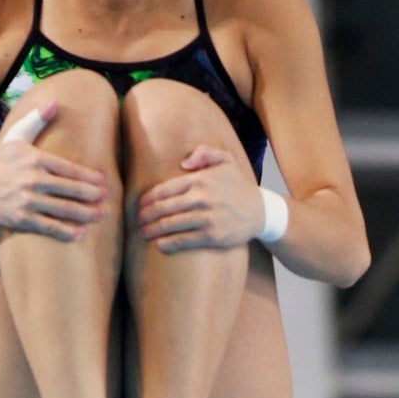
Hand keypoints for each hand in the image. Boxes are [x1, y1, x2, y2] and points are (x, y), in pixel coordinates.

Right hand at [0, 100, 107, 239]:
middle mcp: (31, 180)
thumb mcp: (16, 136)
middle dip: (90, 195)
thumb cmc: (3, 161)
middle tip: (105, 198)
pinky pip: (47, 226)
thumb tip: (55, 102)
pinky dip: (65, 231)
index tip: (102, 181)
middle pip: (68, 189)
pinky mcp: (21, 218)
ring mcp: (26, 201)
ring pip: (61, 209)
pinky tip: (80, 233)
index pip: (67, 168)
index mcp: (34, 159)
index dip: (87, 176)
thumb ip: (37, 120)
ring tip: (99, 215)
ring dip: (83, 214)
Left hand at [137, 145, 262, 251]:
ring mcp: (206, 218)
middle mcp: (201, 198)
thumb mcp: (226, 160)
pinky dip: (167, 243)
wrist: (261, 211)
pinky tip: (159, 244)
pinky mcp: (212, 235)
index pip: (163, 190)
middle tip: (137, 222)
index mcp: (199, 179)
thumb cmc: (238, 186)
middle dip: (145, 216)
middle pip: (162, 208)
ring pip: (170, 225)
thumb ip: (204, 152)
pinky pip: (184, 240)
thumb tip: (184, 161)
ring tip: (143, 234)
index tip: (139, 206)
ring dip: (152, 230)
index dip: (147, 200)